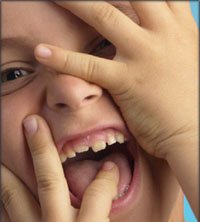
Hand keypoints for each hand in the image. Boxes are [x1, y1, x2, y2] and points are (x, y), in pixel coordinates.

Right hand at [1, 115, 151, 221]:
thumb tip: (38, 212)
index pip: (4, 207)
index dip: (2, 181)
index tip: (3, 165)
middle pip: (15, 188)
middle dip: (13, 156)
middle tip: (16, 130)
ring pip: (47, 180)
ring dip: (40, 147)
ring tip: (35, 125)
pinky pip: (96, 192)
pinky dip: (105, 175)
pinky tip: (110, 167)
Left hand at [34, 1, 197, 160]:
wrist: (195, 132)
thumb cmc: (192, 100)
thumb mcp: (189, 58)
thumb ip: (173, 38)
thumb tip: (159, 28)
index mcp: (179, 27)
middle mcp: (162, 33)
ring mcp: (144, 55)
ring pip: (104, 17)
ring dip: (74, 2)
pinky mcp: (127, 82)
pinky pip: (89, 66)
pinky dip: (63, 58)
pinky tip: (41, 52)